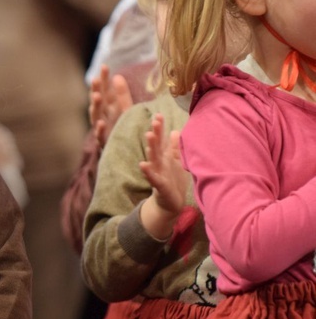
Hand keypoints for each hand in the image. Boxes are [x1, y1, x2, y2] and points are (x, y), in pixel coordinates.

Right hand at [89, 65, 132, 147]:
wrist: (126, 151)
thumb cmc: (124, 128)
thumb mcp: (126, 109)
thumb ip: (122, 94)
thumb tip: (117, 75)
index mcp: (109, 107)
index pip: (105, 90)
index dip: (104, 79)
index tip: (105, 66)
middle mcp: (103, 116)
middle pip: (98, 101)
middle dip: (97, 90)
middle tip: (96, 79)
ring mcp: (102, 128)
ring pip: (96, 115)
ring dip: (95, 106)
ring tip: (97, 96)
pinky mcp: (104, 141)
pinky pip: (100, 135)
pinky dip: (99, 130)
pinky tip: (100, 123)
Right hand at [138, 113, 189, 238]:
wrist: (171, 203)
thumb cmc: (173, 181)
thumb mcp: (175, 162)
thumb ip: (174, 147)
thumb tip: (175, 131)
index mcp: (163, 157)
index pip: (161, 140)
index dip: (159, 128)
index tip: (158, 114)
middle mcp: (159, 163)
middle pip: (156, 146)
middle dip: (155, 133)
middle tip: (155, 120)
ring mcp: (157, 174)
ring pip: (153, 158)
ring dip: (151, 147)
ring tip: (149, 135)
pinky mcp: (159, 186)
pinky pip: (153, 178)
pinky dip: (148, 172)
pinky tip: (143, 165)